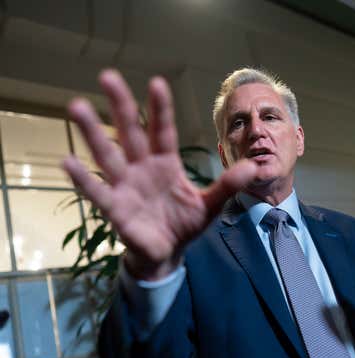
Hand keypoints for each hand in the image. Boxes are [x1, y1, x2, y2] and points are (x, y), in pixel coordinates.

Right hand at [62, 70, 257, 279]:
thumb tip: (254, 167)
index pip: (163, 131)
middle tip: (107, 76)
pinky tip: (68, 161)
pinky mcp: (115, 208)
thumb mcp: (210, 204)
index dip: (160, 109)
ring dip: (93, 132)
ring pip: (108, 154)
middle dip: (120, 106)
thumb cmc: (185, 223)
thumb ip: (228, 185)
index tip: (156, 82)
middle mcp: (142, 168)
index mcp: (166, 163)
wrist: (168, 252)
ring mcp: (126, 186)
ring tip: (77, 106)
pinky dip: (84, 178)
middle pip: (130, 132)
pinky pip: (98, 191)